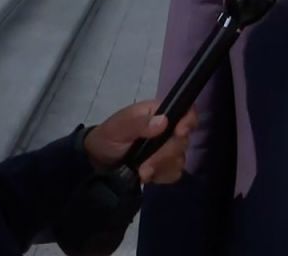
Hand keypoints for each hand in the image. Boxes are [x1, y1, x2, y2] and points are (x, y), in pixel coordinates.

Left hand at [82, 101, 196, 184]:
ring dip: (161, 168)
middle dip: (164, 156)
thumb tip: (164, 121)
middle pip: (182, 140)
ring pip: (180, 159)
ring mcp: (168, 148)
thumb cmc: (107, 138)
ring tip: (141, 172)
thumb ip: (138, 124)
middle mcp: (167, 129)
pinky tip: (148, 176)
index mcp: (157, 113)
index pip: (185, 111)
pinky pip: (175, 173)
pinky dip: (162, 176)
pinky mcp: (166, 166)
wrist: (98, 162)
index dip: (188, 121)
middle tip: (144, 166)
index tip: (179, 133)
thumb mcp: (117, 128)